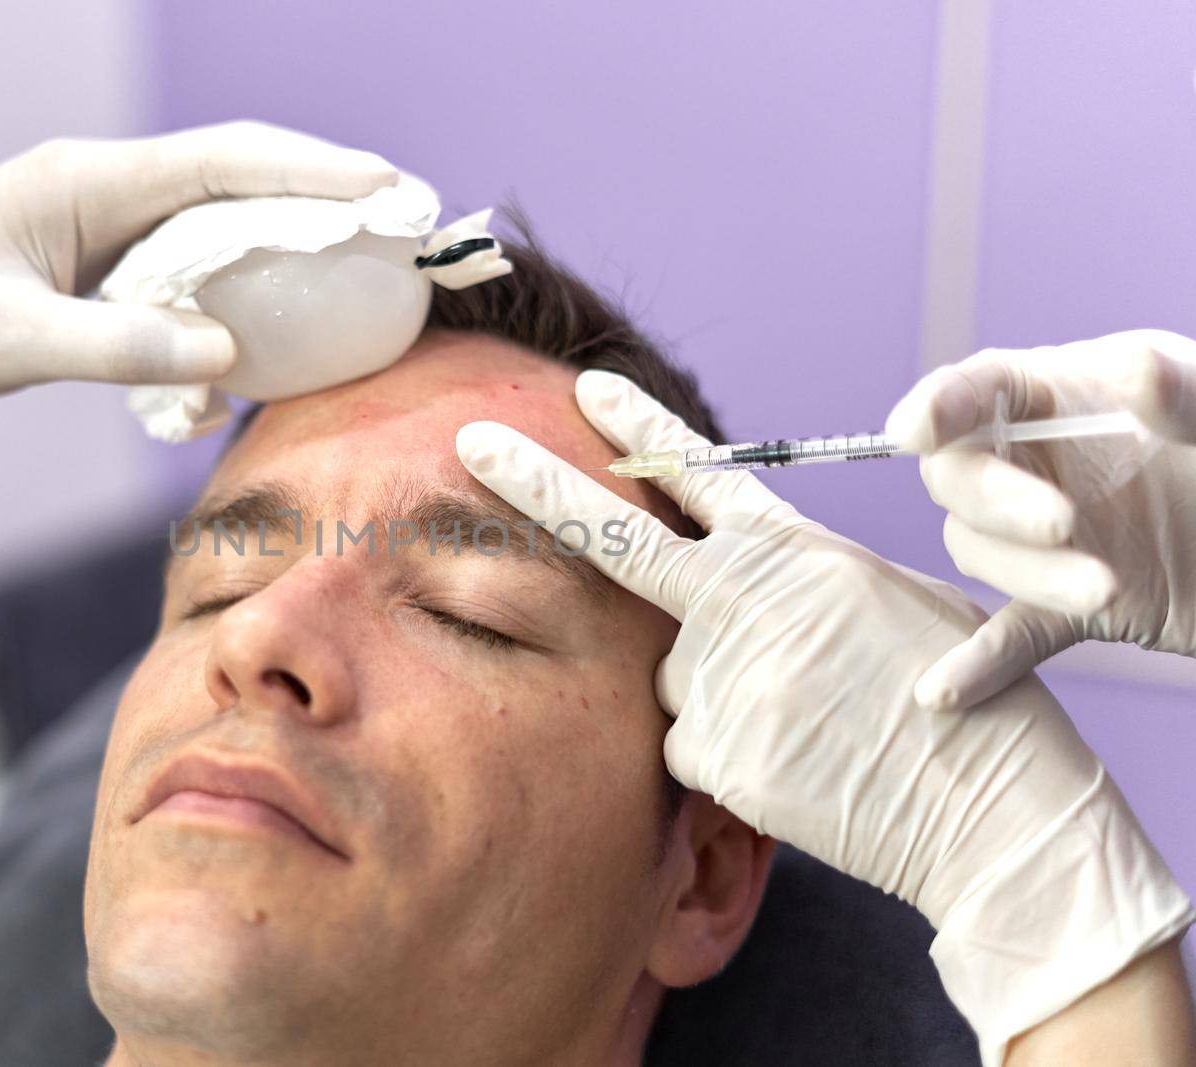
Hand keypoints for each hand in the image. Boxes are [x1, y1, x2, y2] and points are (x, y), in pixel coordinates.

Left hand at [0, 121, 396, 413]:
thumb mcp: (9, 341)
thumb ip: (114, 345)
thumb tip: (227, 351)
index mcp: (86, 182)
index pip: (219, 161)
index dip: (309, 170)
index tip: (385, 188)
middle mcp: (109, 185)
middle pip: (240, 171)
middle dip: (327, 187)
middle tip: (411, 215)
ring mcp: (112, 216)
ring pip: (225, 208)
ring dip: (298, 224)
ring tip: (375, 250)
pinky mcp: (112, 253)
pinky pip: (198, 250)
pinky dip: (252, 268)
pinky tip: (292, 297)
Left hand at [456, 369, 1191, 1063]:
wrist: (987, 803)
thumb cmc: (953, 699)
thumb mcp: (880, 602)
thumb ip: (790, 583)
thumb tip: (729, 589)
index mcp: (791, 554)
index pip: (699, 476)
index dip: (640, 429)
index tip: (588, 390)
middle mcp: (740, 603)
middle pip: (614, 542)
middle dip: (535, 485)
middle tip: (470, 440)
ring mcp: (718, 677)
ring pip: (667, 679)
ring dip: (715, 696)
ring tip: (806, 724)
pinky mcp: (712, 752)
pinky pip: (686, 749)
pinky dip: (728, 757)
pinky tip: (795, 768)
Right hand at [885, 331, 1195, 710]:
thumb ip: (1180, 389)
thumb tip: (1129, 371)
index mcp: (1059, 395)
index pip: (976, 389)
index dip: (937, 405)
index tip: (919, 430)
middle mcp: (1033, 462)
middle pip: (958, 476)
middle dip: (997, 502)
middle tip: (1063, 523)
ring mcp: (1046, 535)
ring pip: (982, 553)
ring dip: (1032, 574)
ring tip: (1106, 587)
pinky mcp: (1069, 601)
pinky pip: (1012, 631)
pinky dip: (981, 661)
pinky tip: (944, 693)